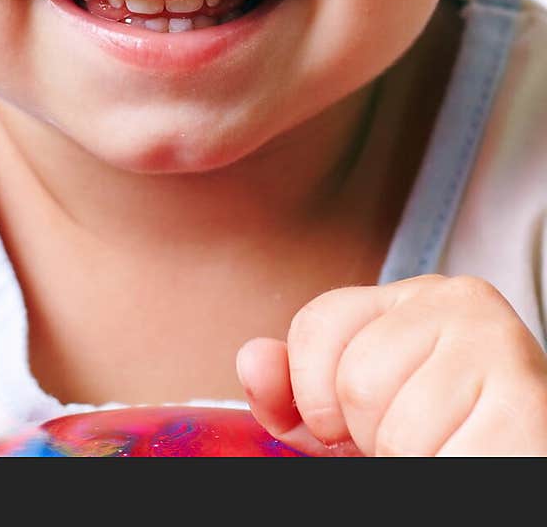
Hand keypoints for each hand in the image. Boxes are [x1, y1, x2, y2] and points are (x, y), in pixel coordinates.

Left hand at [235, 275, 546, 455]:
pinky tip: (469, 458)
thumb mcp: (357, 414)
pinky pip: (441, 458)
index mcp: (411, 297)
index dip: (314, 392)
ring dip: (410, 460)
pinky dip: (445, 473)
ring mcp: (497, 345)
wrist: (521, 456)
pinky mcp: (525, 402)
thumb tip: (252, 361)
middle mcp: (459, 301)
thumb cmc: (444, 440)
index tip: (346, 420)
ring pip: (397, 427)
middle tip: (415, 438)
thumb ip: (299, 389)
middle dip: (371, 434)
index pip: (316, 326)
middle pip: (355, 380)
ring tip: (445, 448)